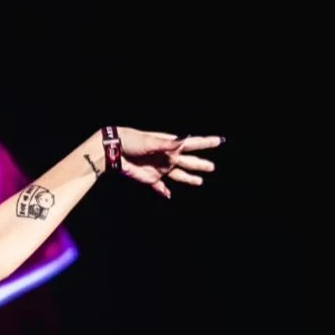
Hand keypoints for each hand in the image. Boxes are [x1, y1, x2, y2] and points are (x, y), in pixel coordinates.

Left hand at [105, 128, 222, 198]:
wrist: (113, 151)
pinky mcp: (150, 178)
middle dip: (200, 164)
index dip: (207, 142)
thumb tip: (185, 138)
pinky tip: (169, 196)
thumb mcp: (151, 141)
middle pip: (189, 162)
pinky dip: (164, 192)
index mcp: (171, 146)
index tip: (220, 140)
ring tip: (200, 181)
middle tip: (212, 167)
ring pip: (179, 175)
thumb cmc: (132, 141)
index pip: (193, 144)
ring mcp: (160, 168)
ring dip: (189, 178)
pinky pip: (160, 187)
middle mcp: (168, 157)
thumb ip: (168, 143)